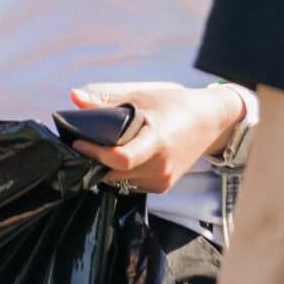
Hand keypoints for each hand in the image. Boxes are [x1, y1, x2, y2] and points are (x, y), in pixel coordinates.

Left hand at [67, 81, 249, 193]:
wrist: (208, 122)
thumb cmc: (174, 105)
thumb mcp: (141, 98)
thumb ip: (107, 102)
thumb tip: (74, 97)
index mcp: (157, 141)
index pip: (122, 158)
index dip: (95, 153)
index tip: (78, 142)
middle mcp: (161, 166)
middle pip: (115, 172)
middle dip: (94, 161)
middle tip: (80, 145)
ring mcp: (162, 180)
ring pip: (120, 181)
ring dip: (105, 169)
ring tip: (96, 149)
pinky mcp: (162, 186)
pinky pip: (131, 184)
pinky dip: (119, 174)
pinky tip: (116, 159)